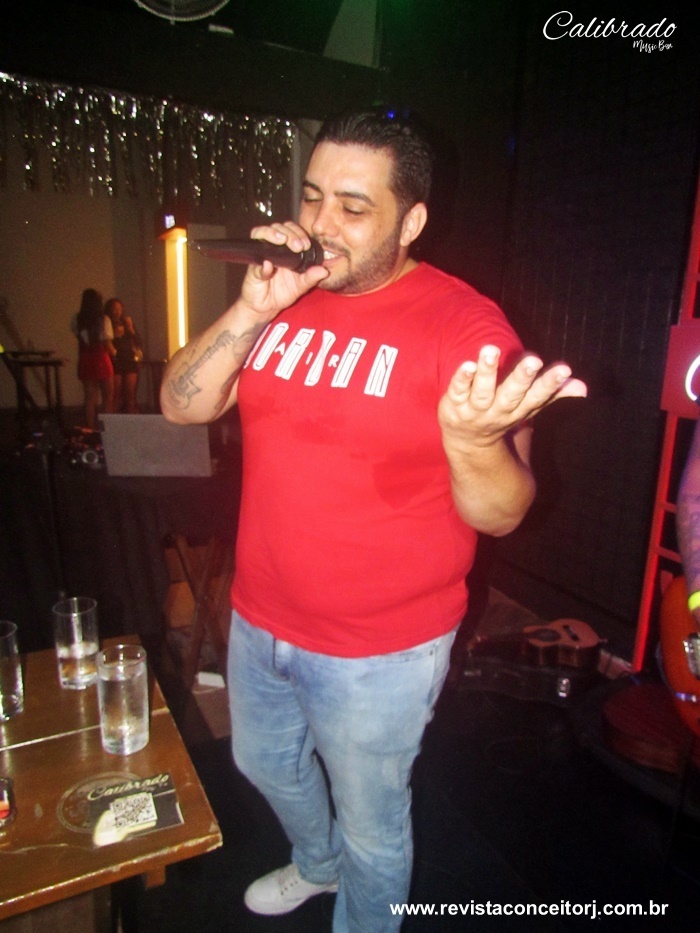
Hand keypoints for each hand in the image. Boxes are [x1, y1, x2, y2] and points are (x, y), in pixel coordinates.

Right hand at [239, 221, 327, 320]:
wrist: (266, 307)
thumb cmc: (282, 293)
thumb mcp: (300, 286)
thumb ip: (311, 278)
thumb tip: (324, 271)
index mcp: (286, 250)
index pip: (291, 230)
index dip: (298, 232)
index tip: (305, 245)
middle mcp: (272, 249)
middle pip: (278, 227)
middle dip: (289, 233)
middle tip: (297, 246)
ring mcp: (261, 256)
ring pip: (261, 232)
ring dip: (273, 234)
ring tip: (282, 241)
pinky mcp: (252, 269)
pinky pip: (255, 261)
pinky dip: (263, 262)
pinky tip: (268, 265)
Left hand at [438, 345, 586, 449]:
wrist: (467, 441)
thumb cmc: (501, 414)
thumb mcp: (528, 407)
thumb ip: (553, 395)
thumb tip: (583, 388)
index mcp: (518, 409)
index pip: (536, 397)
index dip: (549, 384)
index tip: (564, 369)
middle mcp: (498, 411)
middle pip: (511, 395)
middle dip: (522, 378)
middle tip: (533, 360)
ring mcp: (474, 410)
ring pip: (482, 392)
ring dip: (487, 371)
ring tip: (491, 348)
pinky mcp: (453, 404)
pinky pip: (457, 391)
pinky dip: (462, 379)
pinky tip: (467, 364)